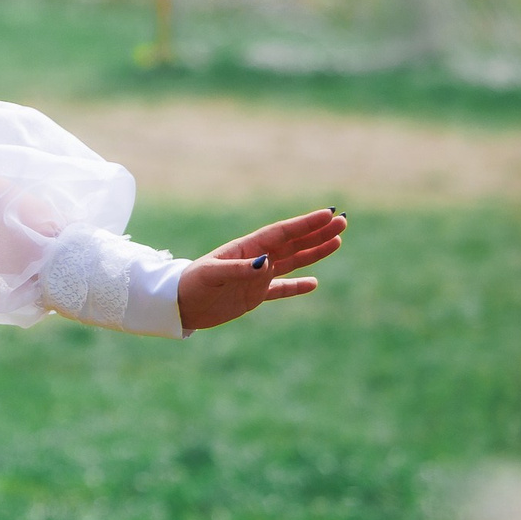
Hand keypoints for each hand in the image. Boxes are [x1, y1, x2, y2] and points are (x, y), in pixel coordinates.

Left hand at [175, 208, 345, 330]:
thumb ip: (240, 270)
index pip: (281, 233)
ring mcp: (256, 277)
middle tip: (343, 221)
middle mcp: (255, 259)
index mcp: (246, 249)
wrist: (177, 305)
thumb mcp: (212, 275)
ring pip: (292, 261)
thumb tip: (268, 263)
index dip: (305, 224)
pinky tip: (314, 283)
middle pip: (292, 243)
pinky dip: (296, 286)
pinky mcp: (253, 295)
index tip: (328, 214)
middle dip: (317, 232)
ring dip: (313, 252)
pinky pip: (280, 289)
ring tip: (337, 242)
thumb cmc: (190, 285)